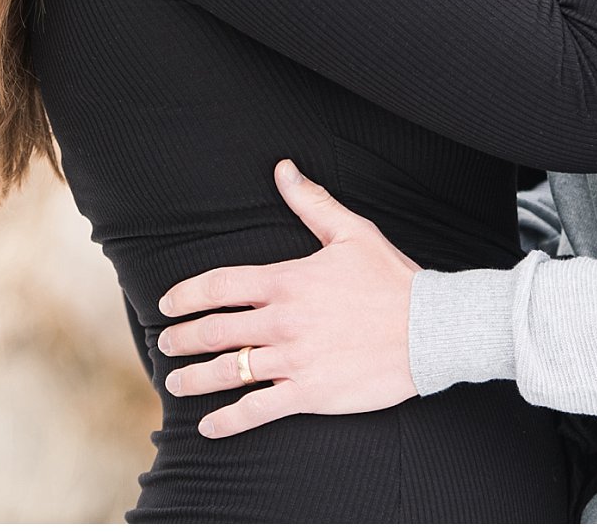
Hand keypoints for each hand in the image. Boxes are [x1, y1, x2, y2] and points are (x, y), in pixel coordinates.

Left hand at [154, 159, 419, 438]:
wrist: (432, 328)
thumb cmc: (393, 278)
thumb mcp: (352, 232)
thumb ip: (312, 202)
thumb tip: (283, 170)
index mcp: (286, 281)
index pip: (219, 286)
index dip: (185, 296)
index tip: (167, 305)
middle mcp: (282, 321)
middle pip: (214, 331)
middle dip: (180, 339)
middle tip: (164, 344)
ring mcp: (293, 360)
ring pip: (228, 372)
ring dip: (194, 379)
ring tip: (175, 382)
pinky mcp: (310, 393)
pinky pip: (257, 410)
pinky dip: (228, 420)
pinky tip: (209, 426)